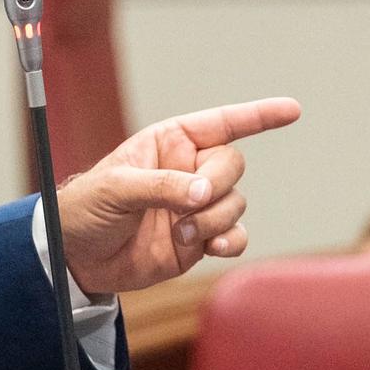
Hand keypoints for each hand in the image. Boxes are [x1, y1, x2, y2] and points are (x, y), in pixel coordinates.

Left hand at [55, 97, 299, 295]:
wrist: (76, 259)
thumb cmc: (86, 209)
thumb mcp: (115, 187)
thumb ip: (161, 185)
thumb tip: (204, 192)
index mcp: (169, 142)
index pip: (221, 122)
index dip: (258, 115)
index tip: (292, 110)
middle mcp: (189, 170)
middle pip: (232, 165)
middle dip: (218, 184)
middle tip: (191, 203)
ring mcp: (196, 206)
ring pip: (236, 202)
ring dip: (215, 218)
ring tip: (180, 232)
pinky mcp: (199, 239)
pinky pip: (234, 235)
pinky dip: (229, 241)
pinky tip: (210, 247)